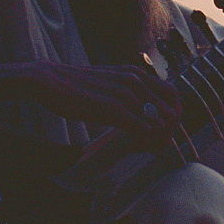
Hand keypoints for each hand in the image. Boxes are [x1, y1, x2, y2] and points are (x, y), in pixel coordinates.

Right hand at [24, 61, 180, 142]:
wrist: (49, 80)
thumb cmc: (74, 86)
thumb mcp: (108, 82)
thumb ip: (125, 90)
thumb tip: (138, 111)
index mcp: (136, 74)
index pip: (173, 94)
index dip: (173, 116)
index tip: (161, 132)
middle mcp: (136, 81)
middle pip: (173, 111)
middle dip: (168, 133)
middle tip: (154, 146)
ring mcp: (127, 94)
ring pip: (162, 123)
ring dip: (156, 141)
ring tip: (140, 149)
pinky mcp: (116, 109)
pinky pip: (145, 130)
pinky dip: (142, 144)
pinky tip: (130, 147)